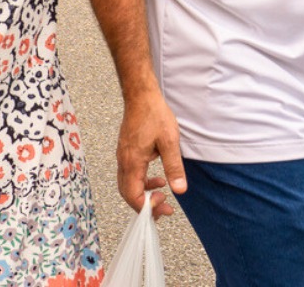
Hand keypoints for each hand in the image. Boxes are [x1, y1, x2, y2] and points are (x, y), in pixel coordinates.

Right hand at [117, 88, 186, 216]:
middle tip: (164, 208)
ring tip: (162, 192)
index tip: (165, 206)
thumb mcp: (169, 141)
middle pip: (127, 194)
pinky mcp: (126, 150)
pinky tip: (156, 176)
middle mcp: (124, 161)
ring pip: (127, 184)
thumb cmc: (154, 114)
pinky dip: (142, 181)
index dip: (148, 207)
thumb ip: (173, 167)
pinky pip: (130, 174)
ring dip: (143, 193)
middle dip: (145, 205)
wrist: (141, 95)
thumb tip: (180, 191)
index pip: (133, 197)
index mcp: (132, 162)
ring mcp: (123, 155)